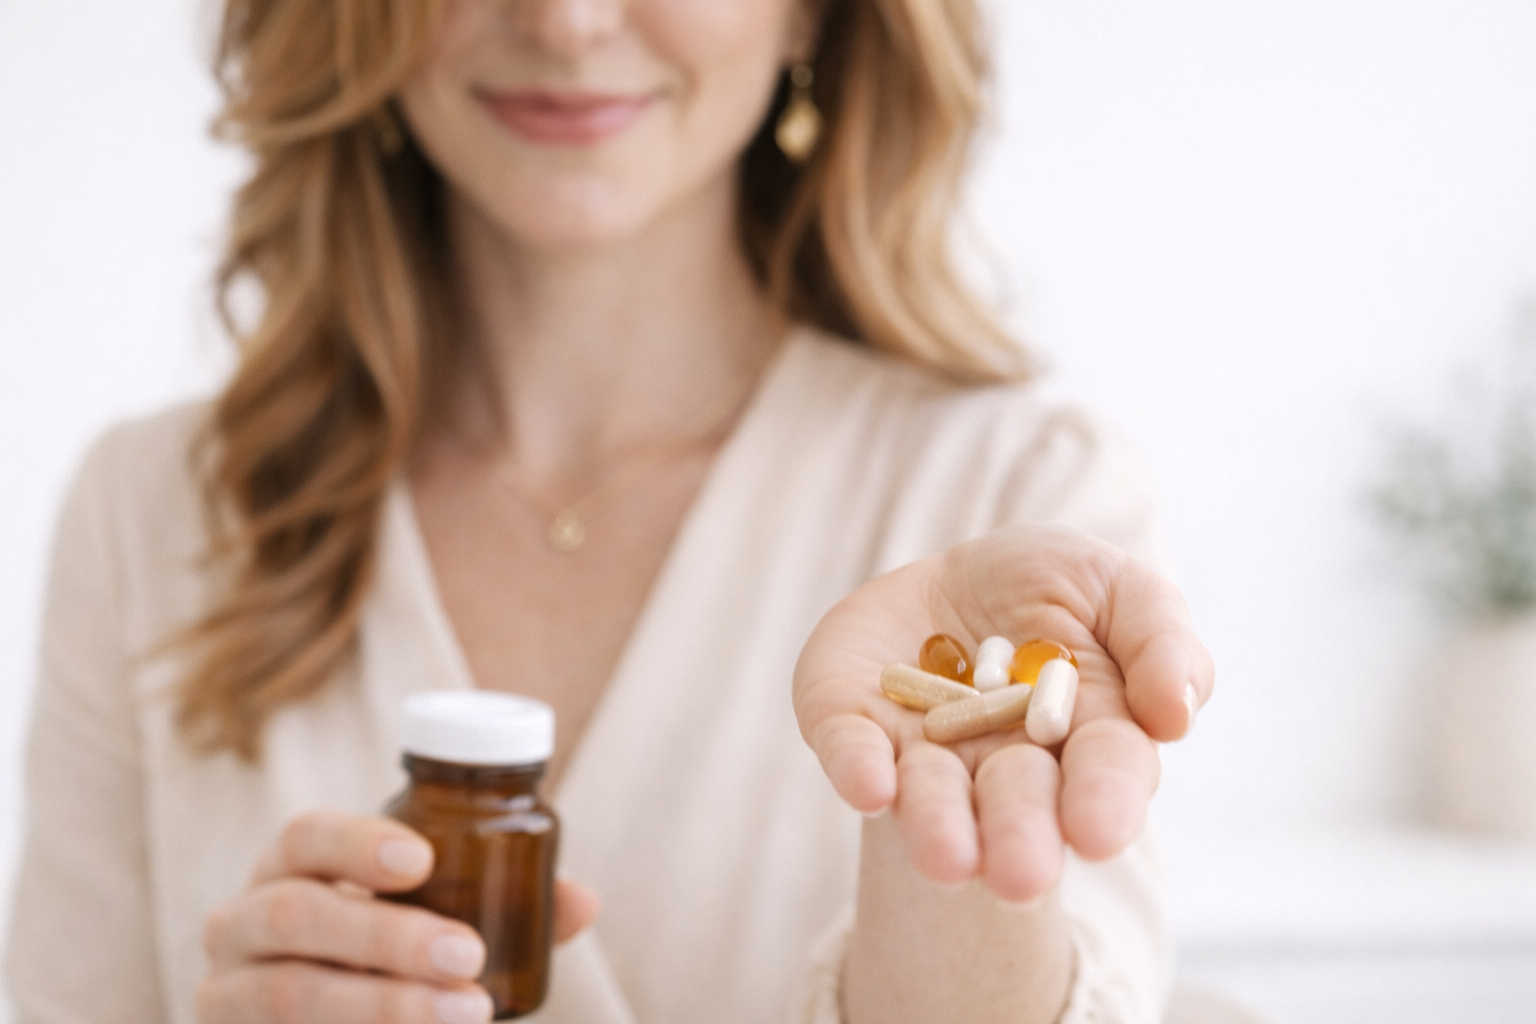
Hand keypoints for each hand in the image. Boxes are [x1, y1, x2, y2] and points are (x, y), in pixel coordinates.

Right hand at [197, 810, 598, 1023]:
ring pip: (288, 994)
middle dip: (389, 935)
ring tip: (466, 1014)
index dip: (358, 843)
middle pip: (296, 914)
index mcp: (290, 868)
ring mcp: (224, 995)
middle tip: (469, 955)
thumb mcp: (432, 923)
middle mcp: (240, 923)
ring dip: (382, 1005)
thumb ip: (504, 906)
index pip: (306, 836)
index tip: (423, 859)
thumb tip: (582, 899)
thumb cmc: (381, 959)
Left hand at [794, 525, 1212, 903]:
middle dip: (1017, 838)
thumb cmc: (1060, 592)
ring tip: (946, 860)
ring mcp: (923, 750)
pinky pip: (849, 747)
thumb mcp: (1124, 592)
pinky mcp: (851, 722)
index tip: (1096, 833)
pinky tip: (869, 786)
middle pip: (1014, 805)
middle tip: (1020, 878)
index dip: (1102, 802)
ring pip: (930, 796)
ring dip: (937, 826)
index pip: (1104, 776)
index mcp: (1086, 741)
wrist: (958, 576)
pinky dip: (857, 766)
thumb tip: (1174, 715)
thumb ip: (1161, 643)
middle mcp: (1001, 765)